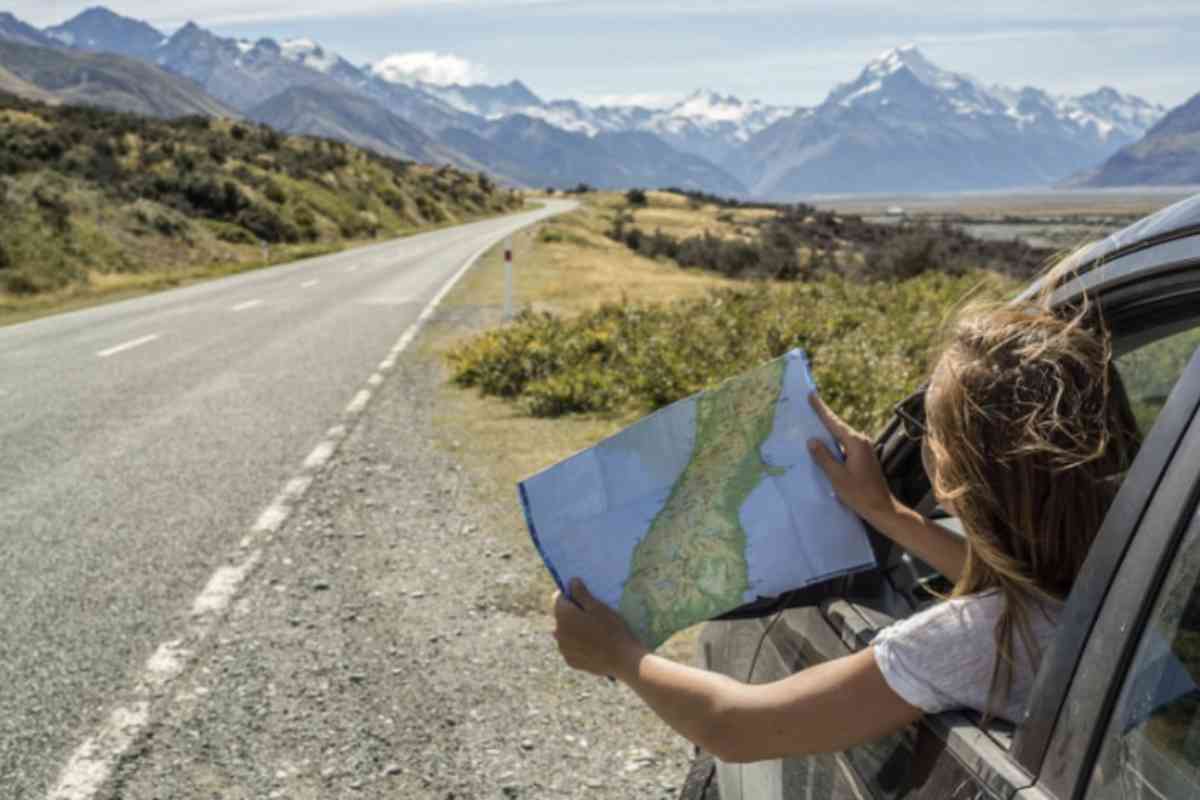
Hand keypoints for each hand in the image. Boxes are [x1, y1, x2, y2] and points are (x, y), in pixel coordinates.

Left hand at [553, 578, 644, 679]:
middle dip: (572, 612)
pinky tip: (593, 644)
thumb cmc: (611, 629)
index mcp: (563, 616)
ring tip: (594, 629)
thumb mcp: (598, 607)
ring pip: (565, 632)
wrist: (622, 659)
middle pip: (561, 616)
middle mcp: (558, 632)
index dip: (570, 594)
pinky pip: (570, 647)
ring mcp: (563, 649)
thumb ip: (581, 593)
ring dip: (574, 628)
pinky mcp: (570, 661)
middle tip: (592, 613)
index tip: (583, 595)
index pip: (558, 599)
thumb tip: (571, 582)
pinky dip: (577, 643)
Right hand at [807, 393, 896, 520]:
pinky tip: (822, 445)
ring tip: (810, 423)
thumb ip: (824, 457)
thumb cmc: (859, 494)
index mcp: (855, 443)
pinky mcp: (862, 457)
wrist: (881, 508)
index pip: (833, 422)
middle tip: (808, 404)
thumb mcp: (837, 476)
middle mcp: (861, 442)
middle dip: (822, 416)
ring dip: (827, 431)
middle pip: (837, 426)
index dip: (821, 409)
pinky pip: (844, 445)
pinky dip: (832, 443)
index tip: (811, 395)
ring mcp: (863, 449)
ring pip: (840, 436)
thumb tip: (812, 440)